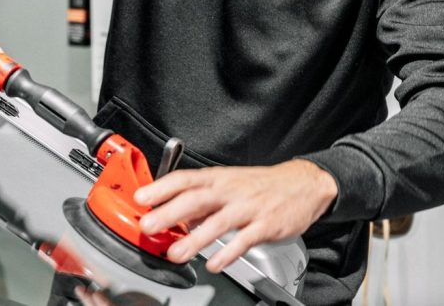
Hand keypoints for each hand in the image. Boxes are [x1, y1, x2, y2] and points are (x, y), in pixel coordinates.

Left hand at [134, 159, 337, 273]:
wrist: (303, 184)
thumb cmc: (259, 185)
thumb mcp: (227, 184)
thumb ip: (200, 200)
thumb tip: (172, 214)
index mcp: (217, 179)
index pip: (184, 179)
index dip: (161, 187)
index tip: (141, 198)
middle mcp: (230, 190)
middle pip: (196, 199)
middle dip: (169, 213)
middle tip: (149, 226)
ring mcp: (248, 207)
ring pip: (217, 222)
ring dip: (194, 239)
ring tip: (175, 253)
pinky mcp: (266, 225)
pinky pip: (244, 240)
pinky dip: (227, 253)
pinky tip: (213, 264)